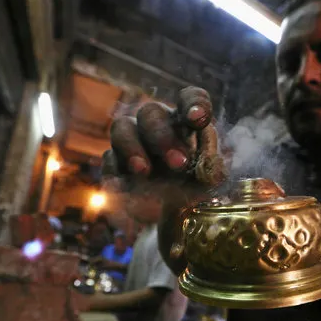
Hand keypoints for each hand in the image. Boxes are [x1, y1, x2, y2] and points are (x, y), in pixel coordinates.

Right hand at [102, 87, 226, 188]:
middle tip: (178, 164)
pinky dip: (117, 173)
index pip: (190, 99)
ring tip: (143, 172)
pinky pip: (109, 160)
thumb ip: (212, 169)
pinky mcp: (113, 164)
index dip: (194, 103)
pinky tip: (127, 188)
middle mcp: (157, 127)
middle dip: (162, 136)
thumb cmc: (194, 192)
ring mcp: (131, 142)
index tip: (198, 119)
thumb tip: (208, 163)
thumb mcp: (210, 183)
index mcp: (186, 124)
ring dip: (132, 147)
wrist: (170, 222)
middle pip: (150, 112)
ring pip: (122, 126)